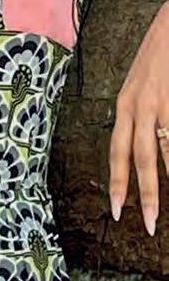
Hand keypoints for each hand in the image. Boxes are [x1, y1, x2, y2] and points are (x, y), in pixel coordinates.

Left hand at [109, 1, 168, 235]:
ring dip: (168, 180)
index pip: (116, 151)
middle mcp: (137, 105)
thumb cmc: (159, 55)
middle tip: (150, 225)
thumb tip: (155, 155)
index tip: (117, 209)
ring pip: (162, 150)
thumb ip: (145, 119)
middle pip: (137, 157)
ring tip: (167, 209)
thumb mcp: (143, 87)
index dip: (117, 182)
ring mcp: (160, 101)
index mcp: (124, 105)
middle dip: (144, 194)